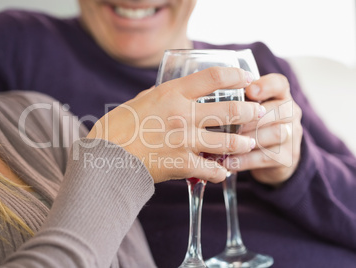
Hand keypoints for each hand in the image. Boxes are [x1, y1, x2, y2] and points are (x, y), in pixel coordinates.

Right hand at [87, 67, 264, 183]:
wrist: (106, 158)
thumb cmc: (117, 128)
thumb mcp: (138, 102)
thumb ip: (158, 95)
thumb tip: (165, 90)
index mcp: (171, 94)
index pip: (213, 78)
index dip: (235, 76)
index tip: (246, 78)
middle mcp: (183, 115)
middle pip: (229, 110)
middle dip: (249, 111)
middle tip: (258, 112)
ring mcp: (185, 140)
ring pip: (227, 141)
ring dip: (242, 142)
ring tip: (249, 143)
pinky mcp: (183, 164)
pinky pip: (213, 169)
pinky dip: (221, 171)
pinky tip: (223, 170)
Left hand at [225, 73, 302, 185]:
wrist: (272, 157)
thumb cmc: (251, 126)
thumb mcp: (246, 109)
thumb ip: (235, 101)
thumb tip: (204, 101)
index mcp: (280, 95)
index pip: (280, 83)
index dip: (266, 85)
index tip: (249, 91)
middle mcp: (291, 113)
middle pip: (279, 109)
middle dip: (251, 117)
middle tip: (228, 124)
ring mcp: (292, 135)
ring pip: (276, 133)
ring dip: (247, 139)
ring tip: (225, 144)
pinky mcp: (288, 157)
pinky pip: (267, 157)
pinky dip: (245, 160)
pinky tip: (227, 162)